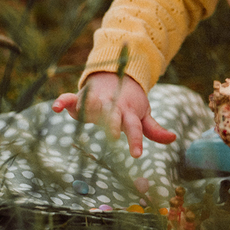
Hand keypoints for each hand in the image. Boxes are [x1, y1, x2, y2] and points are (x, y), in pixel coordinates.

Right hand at [52, 72, 176, 157]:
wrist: (115, 74)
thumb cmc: (130, 101)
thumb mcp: (144, 114)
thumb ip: (154, 129)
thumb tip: (174, 138)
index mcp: (128, 112)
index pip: (134, 128)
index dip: (135, 141)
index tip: (136, 155)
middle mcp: (112, 106)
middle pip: (113, 116)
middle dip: (112, 124)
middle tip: (113, 135)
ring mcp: (97, 100)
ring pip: (93, 106)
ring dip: (89, 110)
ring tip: (84, 115)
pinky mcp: (81, 97)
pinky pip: (70, 98)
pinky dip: (62, 101)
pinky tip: (55, 107)